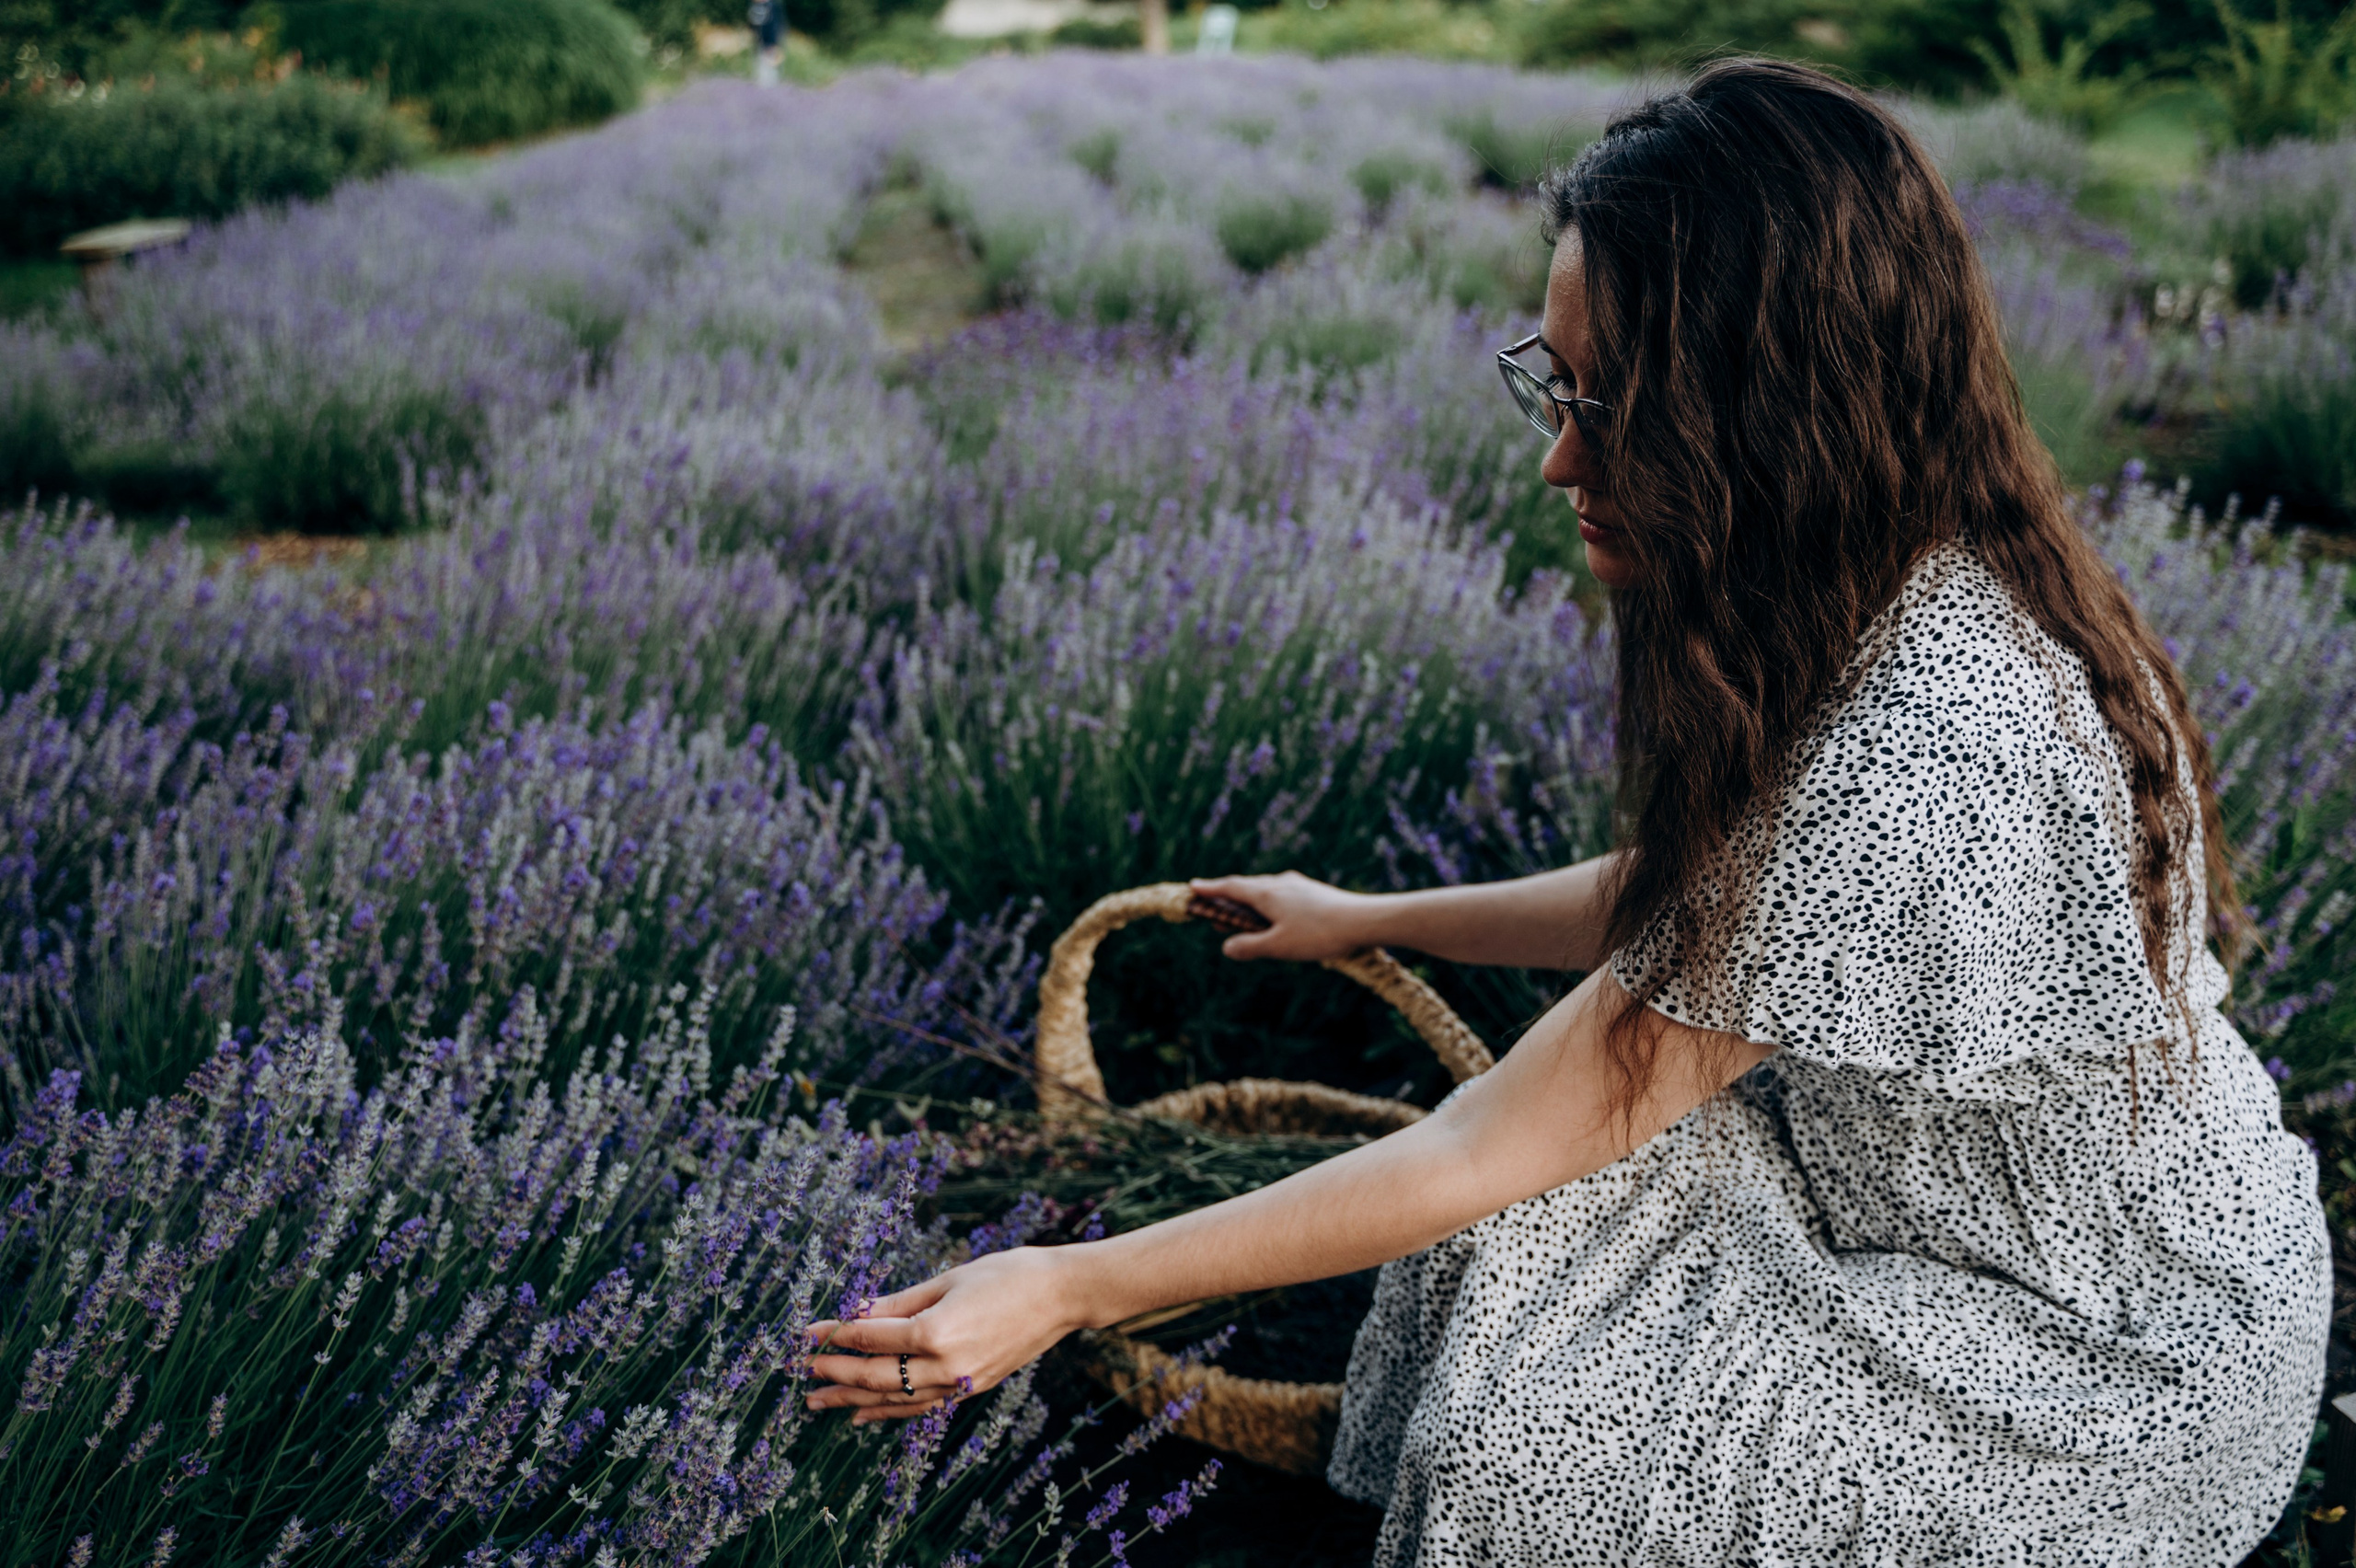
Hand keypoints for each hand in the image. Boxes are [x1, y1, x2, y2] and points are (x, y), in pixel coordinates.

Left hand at [806, 1247, 1084, 1423]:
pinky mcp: (971, 1390)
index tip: (806, 1333)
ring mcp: (960, 1383)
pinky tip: (863, 1414)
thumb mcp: (948, 1279)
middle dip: (834, 1372)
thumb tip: (857, 1312)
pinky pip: (919, 1407)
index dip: (834, 1334)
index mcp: (936, 1330)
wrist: (1062, 1296)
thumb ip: (899, 1302)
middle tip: (801, 1371)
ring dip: (851, 1399)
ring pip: (892, 1399)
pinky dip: (887, 1412)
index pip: (870, 1336)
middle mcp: (945, 1365)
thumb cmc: (1008, 1274)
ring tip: (817, 1402)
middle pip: (874, 1374)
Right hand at [1189, 871, 1376, 962]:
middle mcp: (1280, 883)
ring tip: (1244, 919)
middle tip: (1214, 912)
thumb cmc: (1319, 934)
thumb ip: (1249, 946)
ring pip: (1266, 891)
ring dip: (1251, 904)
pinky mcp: (1314, 892)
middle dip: (1229, 899)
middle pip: (1247, 888)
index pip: (1230, 888)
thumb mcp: (1279, 946)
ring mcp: (1299, 885)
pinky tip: (1279, 918)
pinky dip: (1270, 905)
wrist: (1364, 921)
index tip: (1193, 887)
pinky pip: (1283, 895)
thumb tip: (1227, 947)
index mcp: (1266, 893)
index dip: (1210, 889)